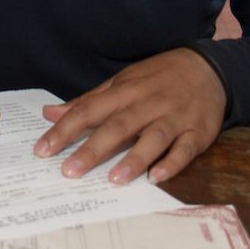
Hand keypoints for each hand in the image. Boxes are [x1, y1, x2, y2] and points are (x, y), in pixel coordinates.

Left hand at [34, 48, 224, 184]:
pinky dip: (172, 163)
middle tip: (69, 171)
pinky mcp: (198, 132)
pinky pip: (185, 148)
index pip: (89, 110)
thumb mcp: (121, 83)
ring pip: (153, 138)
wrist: (207, 68)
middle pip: (117, 126)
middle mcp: (147, 104)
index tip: (42, 150)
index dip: (64, 129)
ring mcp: (174, 118)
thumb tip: (49, 113)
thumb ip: (87, 101)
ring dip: (134, 159)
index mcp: (124, 91)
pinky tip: (156, 178)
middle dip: (92, 149)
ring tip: (113, 180)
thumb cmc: (156, 79)